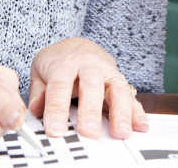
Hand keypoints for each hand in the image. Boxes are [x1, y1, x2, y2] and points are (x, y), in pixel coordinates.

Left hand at [28, 37, 147, 139]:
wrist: (77, 45)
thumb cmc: (58, 61)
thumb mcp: (40, 70)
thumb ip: (38, 92)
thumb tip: (36, 111)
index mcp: (65, 62)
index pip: (60, 86)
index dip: (57, 109)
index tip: (56, 130)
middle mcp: (90, 65)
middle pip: (92, 86)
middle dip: (91, 111)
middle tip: (89, 133)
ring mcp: (108, 72)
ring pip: (117, 89)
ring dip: (121, 112)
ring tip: (121, 132)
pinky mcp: (120, 81)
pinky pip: (131, 96)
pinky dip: (137, 111)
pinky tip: (141, 125)